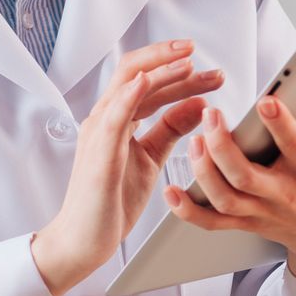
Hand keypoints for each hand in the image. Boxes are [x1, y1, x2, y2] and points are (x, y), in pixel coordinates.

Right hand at [31, 39, 222, 295]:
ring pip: (126, 87)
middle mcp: (104, 119)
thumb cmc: (112, 200)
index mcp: (116, 119)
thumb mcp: (150, 158)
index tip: (210, 72)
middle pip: (134, 73)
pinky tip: (147, 82)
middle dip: (169, 60)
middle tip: (202, 56)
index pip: (147, 82)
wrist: (85, 239)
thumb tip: (198, 103)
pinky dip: (130, 95)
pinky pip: (113, 117)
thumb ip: (170, 129)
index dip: (178, 73)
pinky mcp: (98, 153)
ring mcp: (98, 133)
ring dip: (159, 72)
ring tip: (188, 63)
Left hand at [164, 83, 295, 282]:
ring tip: (195, 140)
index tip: (267, 101)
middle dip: (224, 147)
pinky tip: (171, 191)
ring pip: (225, 198)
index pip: (295, 147)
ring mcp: (260, 211)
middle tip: (211, 116)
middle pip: (245, 176)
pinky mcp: (245, 222)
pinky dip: (188, 211)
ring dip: (204, 171)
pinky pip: (212, 223)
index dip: (281, 125)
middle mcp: (283, 194)